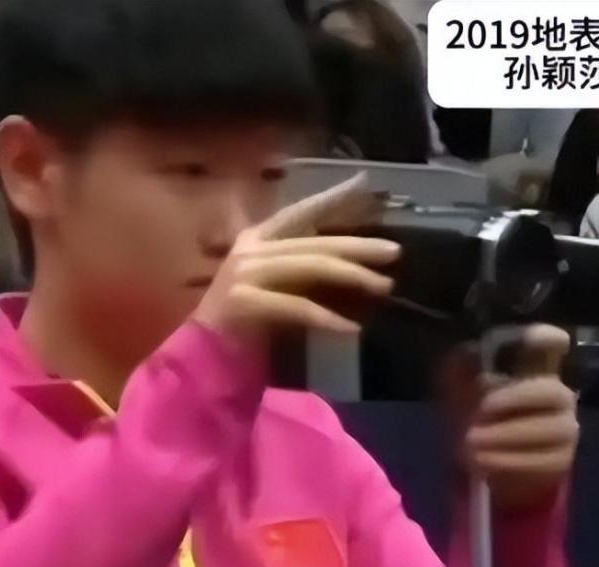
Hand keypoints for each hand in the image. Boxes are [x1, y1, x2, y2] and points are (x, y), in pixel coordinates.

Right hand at [192, 173, 397, 342]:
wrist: (204, 353)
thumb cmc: (243, 319)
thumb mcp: (274, 283)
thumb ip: (300, 264)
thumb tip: (347, 255)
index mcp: (256, 238)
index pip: (300, 212)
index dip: (331, 197)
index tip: (363, 181)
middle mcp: (250, 249)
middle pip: (314, 242)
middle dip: (358, 247)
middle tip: (394, 252)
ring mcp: (245, 274)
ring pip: (310, 267)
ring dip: (352, 276)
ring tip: (384, 286)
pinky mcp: (243, 302)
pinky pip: (296, 307)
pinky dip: (327, 318)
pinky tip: (351, 328)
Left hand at [442, 324, 578, 510]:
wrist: (481, 462)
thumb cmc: (470, 414)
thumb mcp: (455, 387)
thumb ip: (460, 367)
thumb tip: (471, 355)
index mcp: (530, 367)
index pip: (549, 344)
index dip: (545, 338)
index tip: (534, 339)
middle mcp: (555, 393)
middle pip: (550, 390)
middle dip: (514, 398)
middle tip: (482, 409)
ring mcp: (564, 427)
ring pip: (550, 428)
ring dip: (508, 434)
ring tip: (472, 442)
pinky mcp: (561, 459)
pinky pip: (545, 460)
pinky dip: (511, 461)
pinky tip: (485, 460)